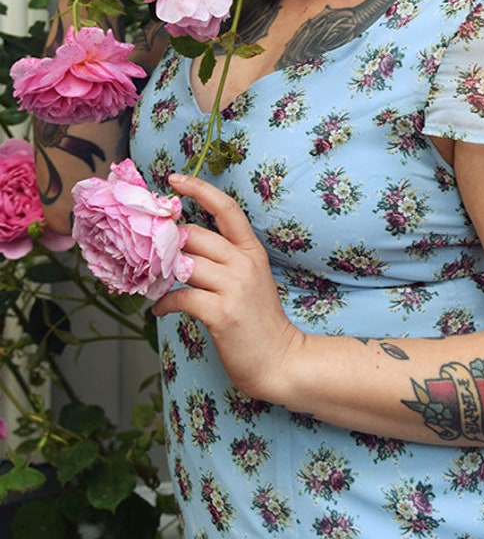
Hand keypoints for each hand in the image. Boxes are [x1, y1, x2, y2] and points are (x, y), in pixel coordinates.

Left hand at [151, 173, 303, 400]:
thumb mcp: (248, 279)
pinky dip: (162, 303)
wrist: (279, 359)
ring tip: (151, 282)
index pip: (226, 208)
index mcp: (251, 250)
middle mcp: (244, 262)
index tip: (174, 179)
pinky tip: (158, 311)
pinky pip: (180, 296)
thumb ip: (222, 259)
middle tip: (149, 250)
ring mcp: (234, 287)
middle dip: (167, 241)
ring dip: (160, 272)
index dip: (199, 189)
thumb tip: (182, 245)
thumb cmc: (258, 320)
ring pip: (184, 263)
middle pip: (194, 235)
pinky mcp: (221, 312)